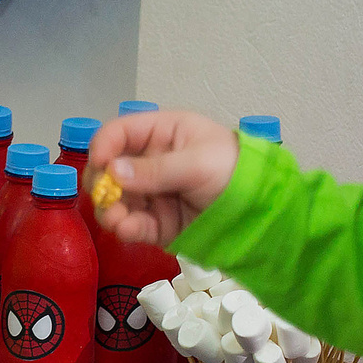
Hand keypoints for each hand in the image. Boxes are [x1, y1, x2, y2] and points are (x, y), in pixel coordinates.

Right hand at [85, 110, 239, 247]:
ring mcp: (152, 194)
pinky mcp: (157, 222)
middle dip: (101, 184)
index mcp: (161, 134)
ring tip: (116, 220)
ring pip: (116, 200)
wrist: (263, 211)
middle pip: (109, 169)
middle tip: (103, 198)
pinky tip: (126, 229)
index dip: (103, 146)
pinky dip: (125, 228)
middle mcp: (150, 162)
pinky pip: (133, 224)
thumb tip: (112, 172)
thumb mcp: (197, 164)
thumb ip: (156, 170)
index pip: (120, 133)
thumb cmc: (234, 171)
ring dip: (110, 209)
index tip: (99, 166)